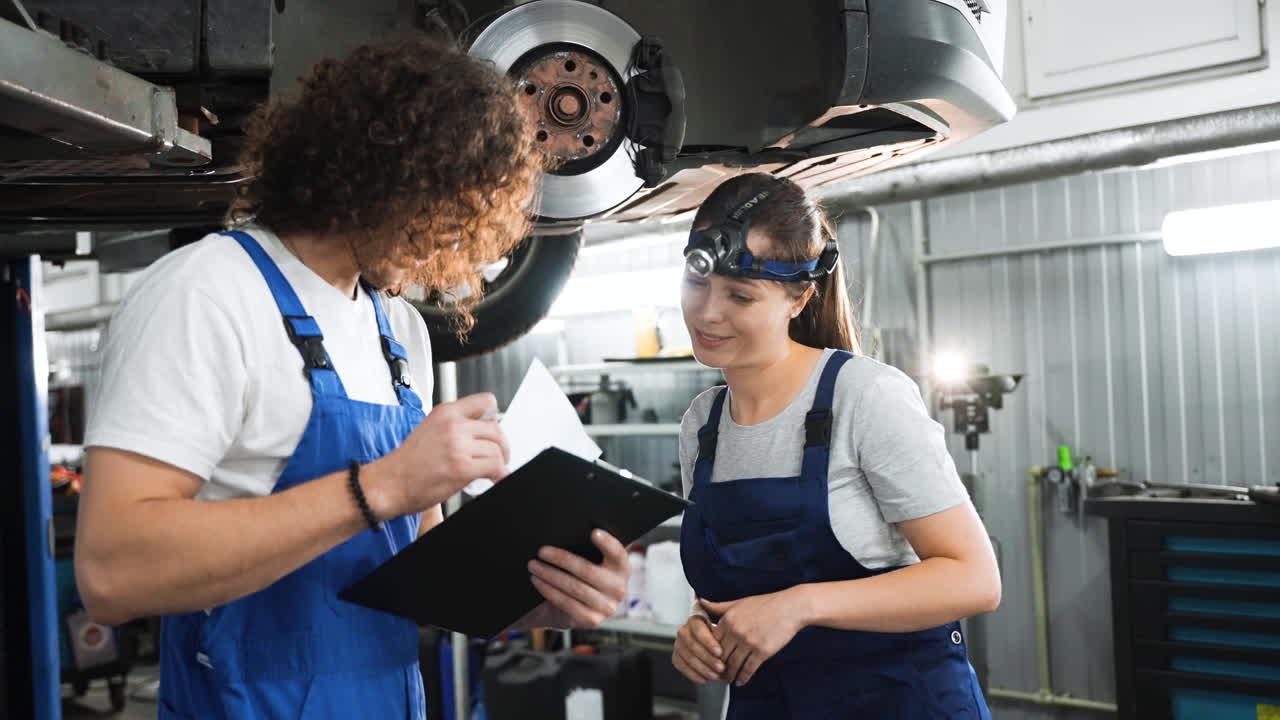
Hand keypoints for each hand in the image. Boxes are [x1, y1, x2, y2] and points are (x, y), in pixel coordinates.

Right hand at [367, 393, 508, 517]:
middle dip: (501, 445)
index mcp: (446, 412)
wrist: (389, 483)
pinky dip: (500, 474)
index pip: (486, 402)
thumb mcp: (430, 429)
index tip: (493, 430)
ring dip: (499, 462)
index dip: (494, 418)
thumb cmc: (406, 462)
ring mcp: (458, 445)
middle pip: (496, 429)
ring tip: (492, 470)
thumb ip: (454, 425)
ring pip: (497, 449)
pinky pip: (495, 466)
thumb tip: (479, 431)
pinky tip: (494, 478)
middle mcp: (453, 425)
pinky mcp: (462, 467)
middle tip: (498, 455)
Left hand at [526, 529, 629, 627]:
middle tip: (541, 551)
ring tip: (533, 565)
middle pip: (588, 570)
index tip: (593, 532)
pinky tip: (538, 582)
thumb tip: (563, 533)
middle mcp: (619, 589)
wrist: (568, 609)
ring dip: (550, 575)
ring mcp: (607, 607)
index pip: (618, 553)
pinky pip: (567, 603)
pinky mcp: (592, 620)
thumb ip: (585, 549)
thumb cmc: (576, 576)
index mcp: (621, 568)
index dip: (608, 543)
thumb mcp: (586, 561)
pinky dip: (549, 591)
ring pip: (575, 587)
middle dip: (561, 559)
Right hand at [673, 615, 724, 685]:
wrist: (713, 645)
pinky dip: (693, 675)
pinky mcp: (676, 657)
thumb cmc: (722, 634)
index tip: (720, 652)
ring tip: (716, 676)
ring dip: (702, 669)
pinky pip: (682, 667)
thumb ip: (726, 628)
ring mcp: (678, 644)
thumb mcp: (725, 627)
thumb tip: (732, 633)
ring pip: (688, 657)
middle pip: (693, 645)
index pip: (698, 629)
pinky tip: (704, 680)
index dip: (708, 642)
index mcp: (695, 619)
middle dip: (708, 658)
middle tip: (721, 668)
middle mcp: (684, 631)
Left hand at [701, 590, 806, 686]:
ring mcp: (749, 642)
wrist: (789, 608)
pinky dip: (743, 677)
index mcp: (728, 620)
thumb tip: (700, 602)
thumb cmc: (765, 604)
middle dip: (717, 668)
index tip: (708, 661)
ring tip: (728, 680)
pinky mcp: (762, 651)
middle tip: (715, 675)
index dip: (708, 654)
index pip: (712, 642)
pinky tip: (741, 681)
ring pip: (733, 664)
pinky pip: (749, 668)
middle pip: (721, 655)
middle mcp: (736, 632)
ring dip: (729, 675)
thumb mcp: (739, 602)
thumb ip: (719, 606)